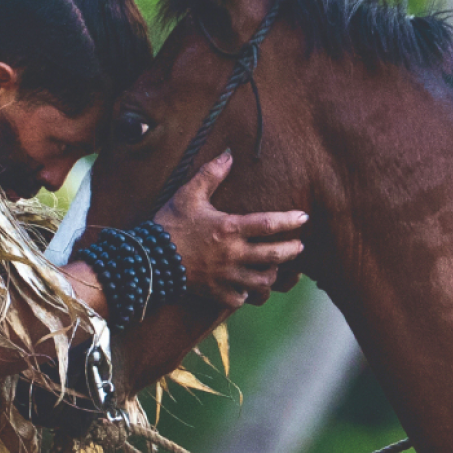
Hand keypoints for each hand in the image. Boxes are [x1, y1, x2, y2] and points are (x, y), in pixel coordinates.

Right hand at [156, 152, 307, 306]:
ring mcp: (225, 276)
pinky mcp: (214, 291)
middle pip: (273, 256)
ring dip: (272, 274)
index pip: (269, 224)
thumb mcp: (189, 194)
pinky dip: (246, 294)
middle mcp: (232, 254)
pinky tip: (247, 288)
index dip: (290, 220)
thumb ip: (211, 174)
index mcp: (229, 229)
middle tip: (300, 247)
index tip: (304, 217)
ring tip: (274, 268)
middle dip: (291, 251)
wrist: (148, 258)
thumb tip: (229, 154)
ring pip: (261, 281)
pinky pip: (239, 298)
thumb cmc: (170, 224)